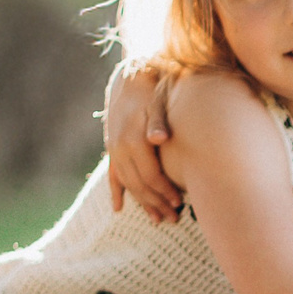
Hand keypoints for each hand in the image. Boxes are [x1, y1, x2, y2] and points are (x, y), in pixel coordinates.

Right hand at [103, 61, 184, 220]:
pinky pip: (113, 174)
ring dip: (142, 202)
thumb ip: (158, 121)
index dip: (165, 191)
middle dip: (156, 203)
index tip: (180, 203)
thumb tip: (159, 138)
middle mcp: (120, 148)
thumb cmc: (152, 89)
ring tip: (156, 218)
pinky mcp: (113, 147)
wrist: (130, 75)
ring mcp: (114, 149)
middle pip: (139, 184)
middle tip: (174, 218)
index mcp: (133, 140)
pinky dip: (116, 191)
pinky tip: (119, 208)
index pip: (151, 175)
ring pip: (127, 183)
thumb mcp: (157, 101)